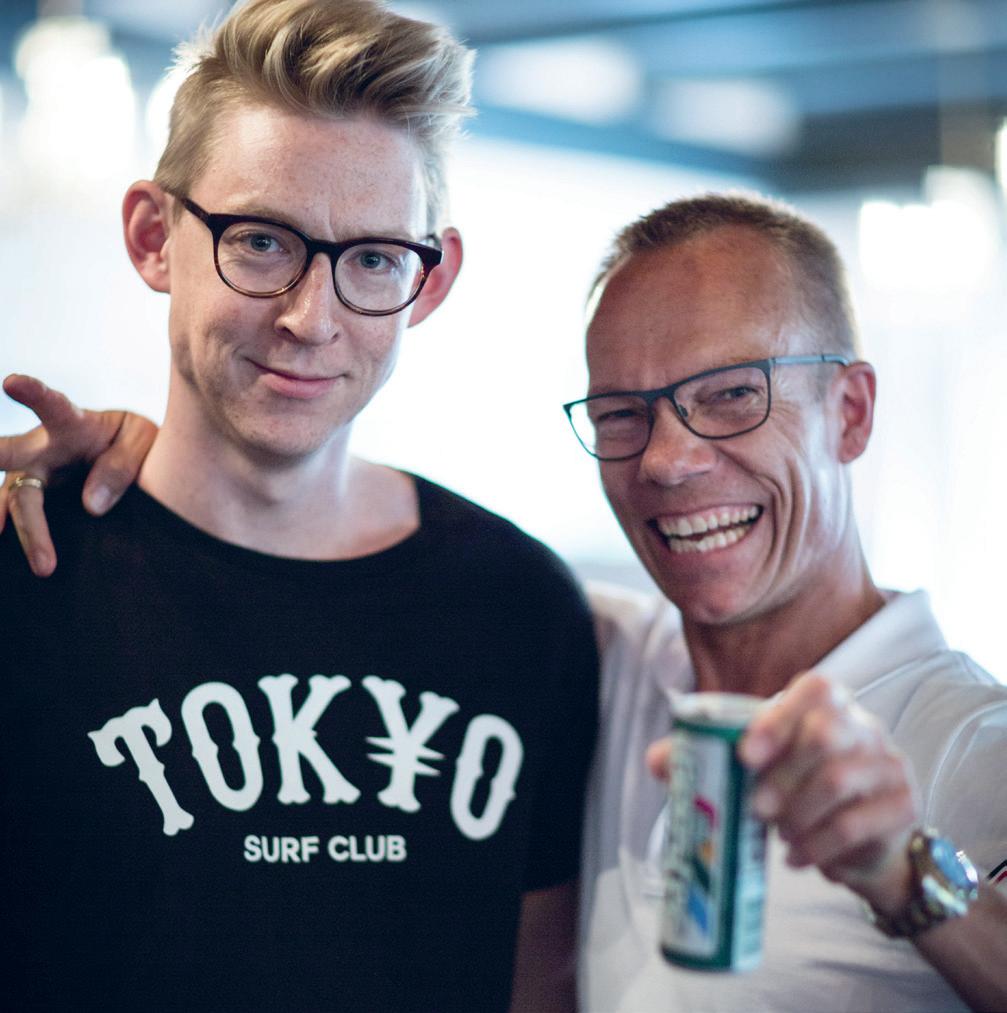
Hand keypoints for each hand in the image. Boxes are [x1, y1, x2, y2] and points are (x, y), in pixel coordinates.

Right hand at [0, 374, 157, 575]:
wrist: (129, 456)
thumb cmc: (132, 439)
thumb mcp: (141, 441)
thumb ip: (121, 465)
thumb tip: (91, 506)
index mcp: (72, 423)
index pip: (51, 404)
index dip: (33, 393)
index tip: (12, 381)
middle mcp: (42, 448)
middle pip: (10, 456)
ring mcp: (33, 475)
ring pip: (16, 500)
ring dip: (27, 531)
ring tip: (43, 566)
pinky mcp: (36, 500)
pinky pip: (17, 518)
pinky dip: (10, 536)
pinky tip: (8, 564)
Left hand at [647, 674, 919, 913]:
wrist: (862, 839)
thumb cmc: (798, 789)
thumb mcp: (758, 769)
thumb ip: (707, 757)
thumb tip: (655, 761)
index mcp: (827, 705)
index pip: (816, 688)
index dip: (779, 717)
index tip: (745, 756)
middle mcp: (864, 726)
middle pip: (826, 735)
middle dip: (783, 776)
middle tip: (755, 809)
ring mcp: (890, 763)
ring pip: (839, 782)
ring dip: (798, 814)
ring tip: (777, 832)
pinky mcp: (903, 804)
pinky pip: (856, 824)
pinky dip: (818, 845)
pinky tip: (797, 857)